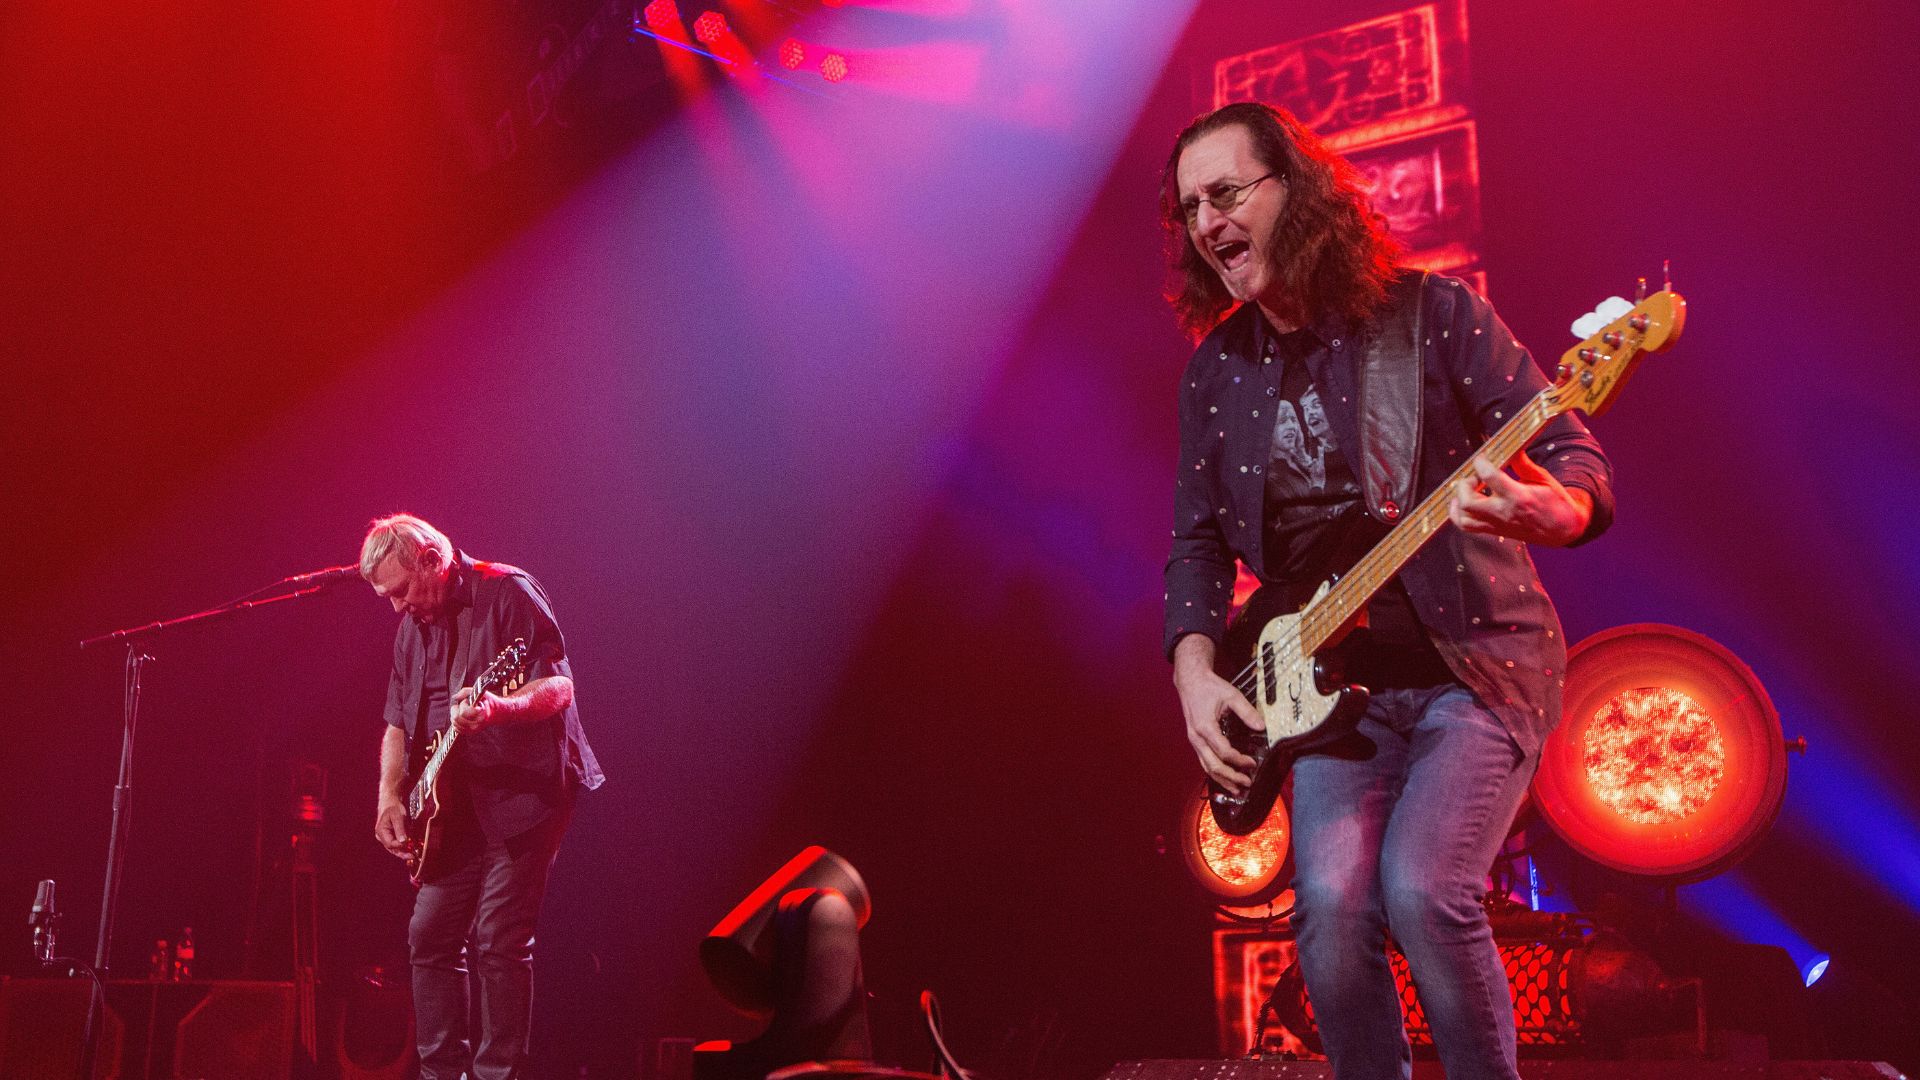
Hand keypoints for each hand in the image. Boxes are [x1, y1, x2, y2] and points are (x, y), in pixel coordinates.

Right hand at [374, 796, 410, 857]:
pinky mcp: (393, 837)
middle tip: (412, 856)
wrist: (391, 802)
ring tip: (413, 855)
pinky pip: (398, 845)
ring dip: (404, 852)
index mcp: (381, 832)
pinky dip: (404, 847)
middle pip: (392, 849)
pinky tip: (411, 849)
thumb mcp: (397, 817)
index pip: (390, 843)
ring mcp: (387, 837)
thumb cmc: (393, 807)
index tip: (409, 845)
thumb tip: (403, 841)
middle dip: (402, 853)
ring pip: (395, 848)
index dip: (399, 846)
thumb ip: (400, 829)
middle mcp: (382, 837)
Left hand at [450, 686, 500, 732]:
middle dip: (456, 709)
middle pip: (456, 718)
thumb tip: (455, 697)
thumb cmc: (487, 700)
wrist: (497, 712)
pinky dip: (456, 722)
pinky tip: (463, 717)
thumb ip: (465, 692)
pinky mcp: (470, 733)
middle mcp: (477, 724)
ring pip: (454, 723)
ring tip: (464, 710)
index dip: (463, 704)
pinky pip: (456, 728)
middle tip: (464, 705)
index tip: (469, 701)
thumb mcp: (479, 691)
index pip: (463, 712)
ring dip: (456, 715)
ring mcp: (473, 730)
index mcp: (481, 713)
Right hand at [1173, 639, 1262, 795]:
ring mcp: (1194, 741)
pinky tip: (1224, 778)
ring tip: (1236, 789)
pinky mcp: (1195, 741)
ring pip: (1206, 767)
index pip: (1224, 752)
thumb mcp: (1231, 695)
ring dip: (1222, 780)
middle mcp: (1197, 737)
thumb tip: (1261, 726)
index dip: (1239, 760)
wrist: (1190, 681)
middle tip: (1246, 783)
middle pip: (1213, 765)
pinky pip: (1204, 761)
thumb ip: (1247, 711)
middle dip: (1230, 777)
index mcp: (1205, 727)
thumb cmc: (1208, 687)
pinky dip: (1214, 772)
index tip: (1252, 763)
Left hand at [1449, 451, 1590, 546]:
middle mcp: (1504, 513)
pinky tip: (1462, 504)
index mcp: (1518, 496)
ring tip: (1469, 490)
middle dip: (1465, 484)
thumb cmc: (1555, 502)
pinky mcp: (1495, 531)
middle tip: (1475, 476)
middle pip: (1468, 501)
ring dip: (1459, 500)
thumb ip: (1522, 463)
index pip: (1489, 476)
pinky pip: (1467, 527)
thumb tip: (1511, 447)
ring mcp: (1498, 524)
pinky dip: (1458, 515)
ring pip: (1463, 517)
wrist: (1563, 529)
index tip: (1482, 457)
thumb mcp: (1542, 478)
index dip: (1480, 462)